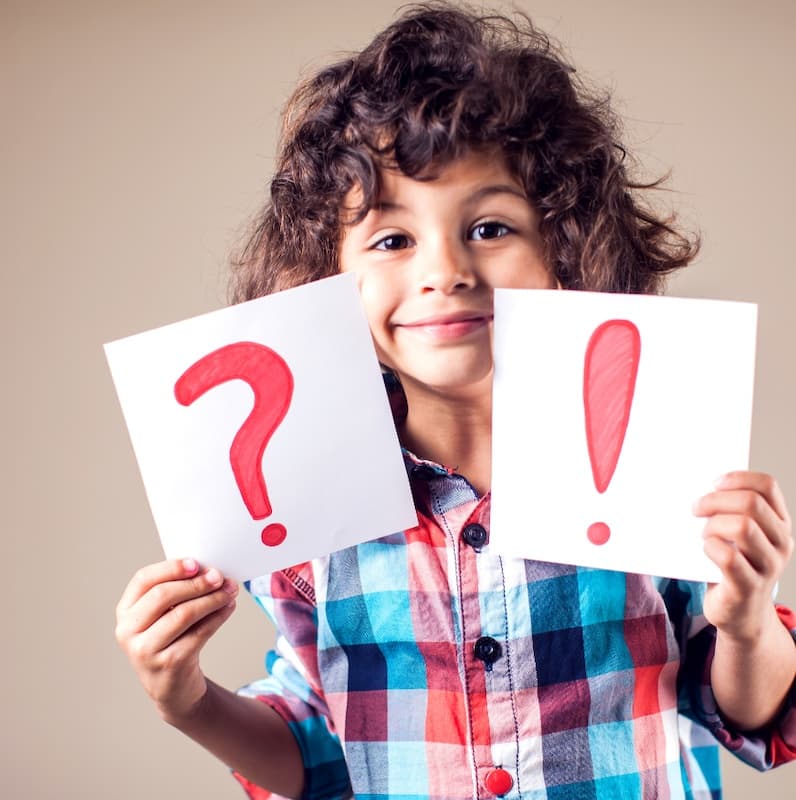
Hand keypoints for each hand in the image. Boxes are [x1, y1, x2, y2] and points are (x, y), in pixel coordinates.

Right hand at [115, 558, 238, 722]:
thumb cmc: (170, 640)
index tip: (196, 564)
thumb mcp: (163, 616)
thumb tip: (210, 571)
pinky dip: (218, 617)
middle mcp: (128, 631)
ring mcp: (145, 650)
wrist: (172, 687)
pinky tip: (229, 608)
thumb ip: (177, 591)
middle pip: (163, 595)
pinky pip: (199, 632)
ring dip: (212, 599)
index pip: (144, 580)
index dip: (171, 568)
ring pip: (183, 614)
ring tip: (229, 592)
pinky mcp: (169, 664)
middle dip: (197, 583)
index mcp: (125, 611)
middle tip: (220, 577)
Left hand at [694, 471, 792, 641]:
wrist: (740, 613)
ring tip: (705, 534)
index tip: (714, 483)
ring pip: (742, 526)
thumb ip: (730, 512)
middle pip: (751, 503)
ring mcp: (768, 566)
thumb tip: (698, 488)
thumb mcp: (739, 536)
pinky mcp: (748, 587)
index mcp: (779, 523)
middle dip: (715, 500)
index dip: (738, 478)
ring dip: (713, 525)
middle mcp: (781, 543)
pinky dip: (710, 547)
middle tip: (696, 509)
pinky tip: (706, 551)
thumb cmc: (734, 565)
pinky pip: (728, 557)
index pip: (767, 486)